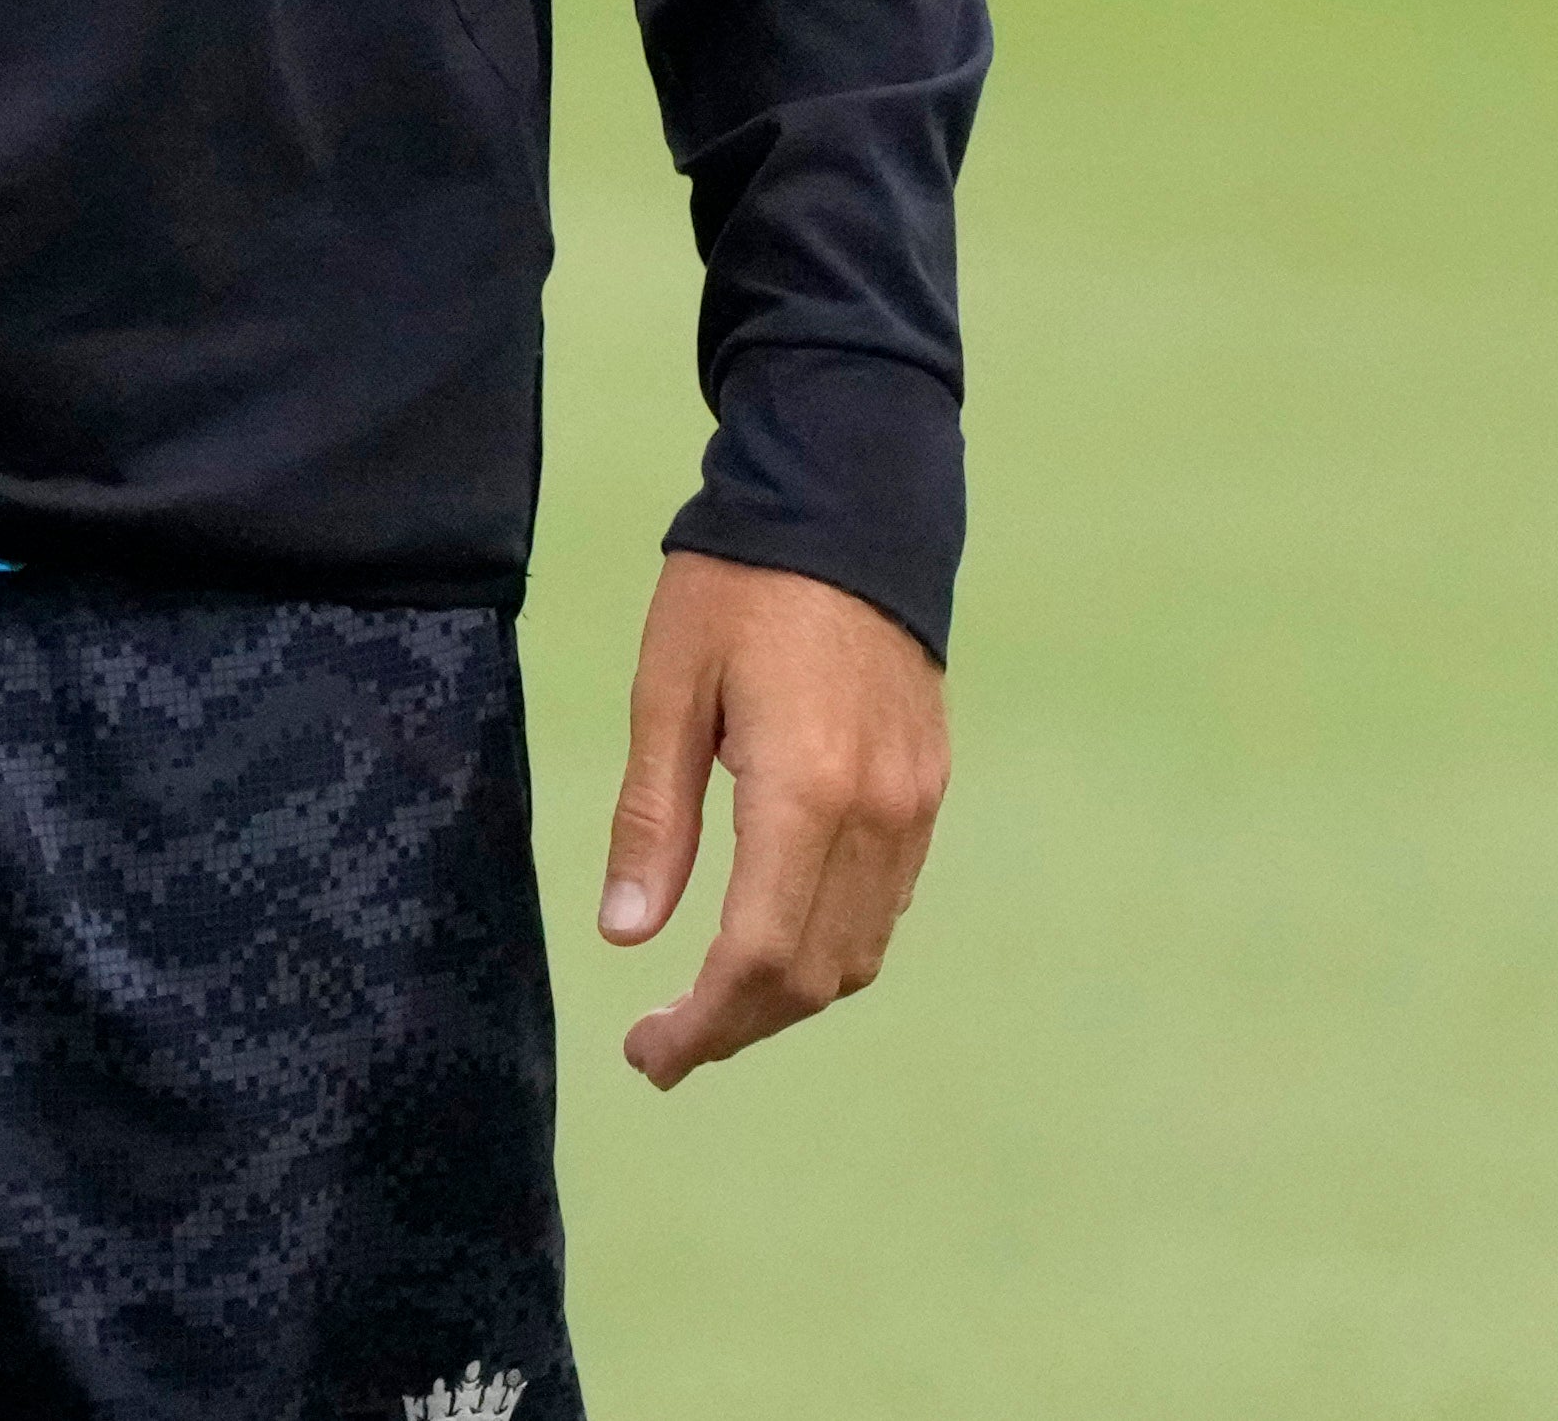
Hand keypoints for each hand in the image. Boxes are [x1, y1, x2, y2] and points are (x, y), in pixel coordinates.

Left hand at [594, 551, 946, 1089]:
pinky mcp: (929, 787)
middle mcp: (875, 815)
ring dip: (786, 996)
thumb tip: (627, 935)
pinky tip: (774, 932)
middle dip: (738, 1028)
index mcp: (803, 793)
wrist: (851, 501)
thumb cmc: (738, 587)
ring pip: (858, 951)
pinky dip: (830, 944)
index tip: (646, 1055)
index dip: (701, 1026)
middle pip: (813, 975)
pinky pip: (885, 902)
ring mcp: (914, 805)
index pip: (757, 957)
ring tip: (712, 1002)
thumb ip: (654, 818)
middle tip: (664, 1045)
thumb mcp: (667, 689)